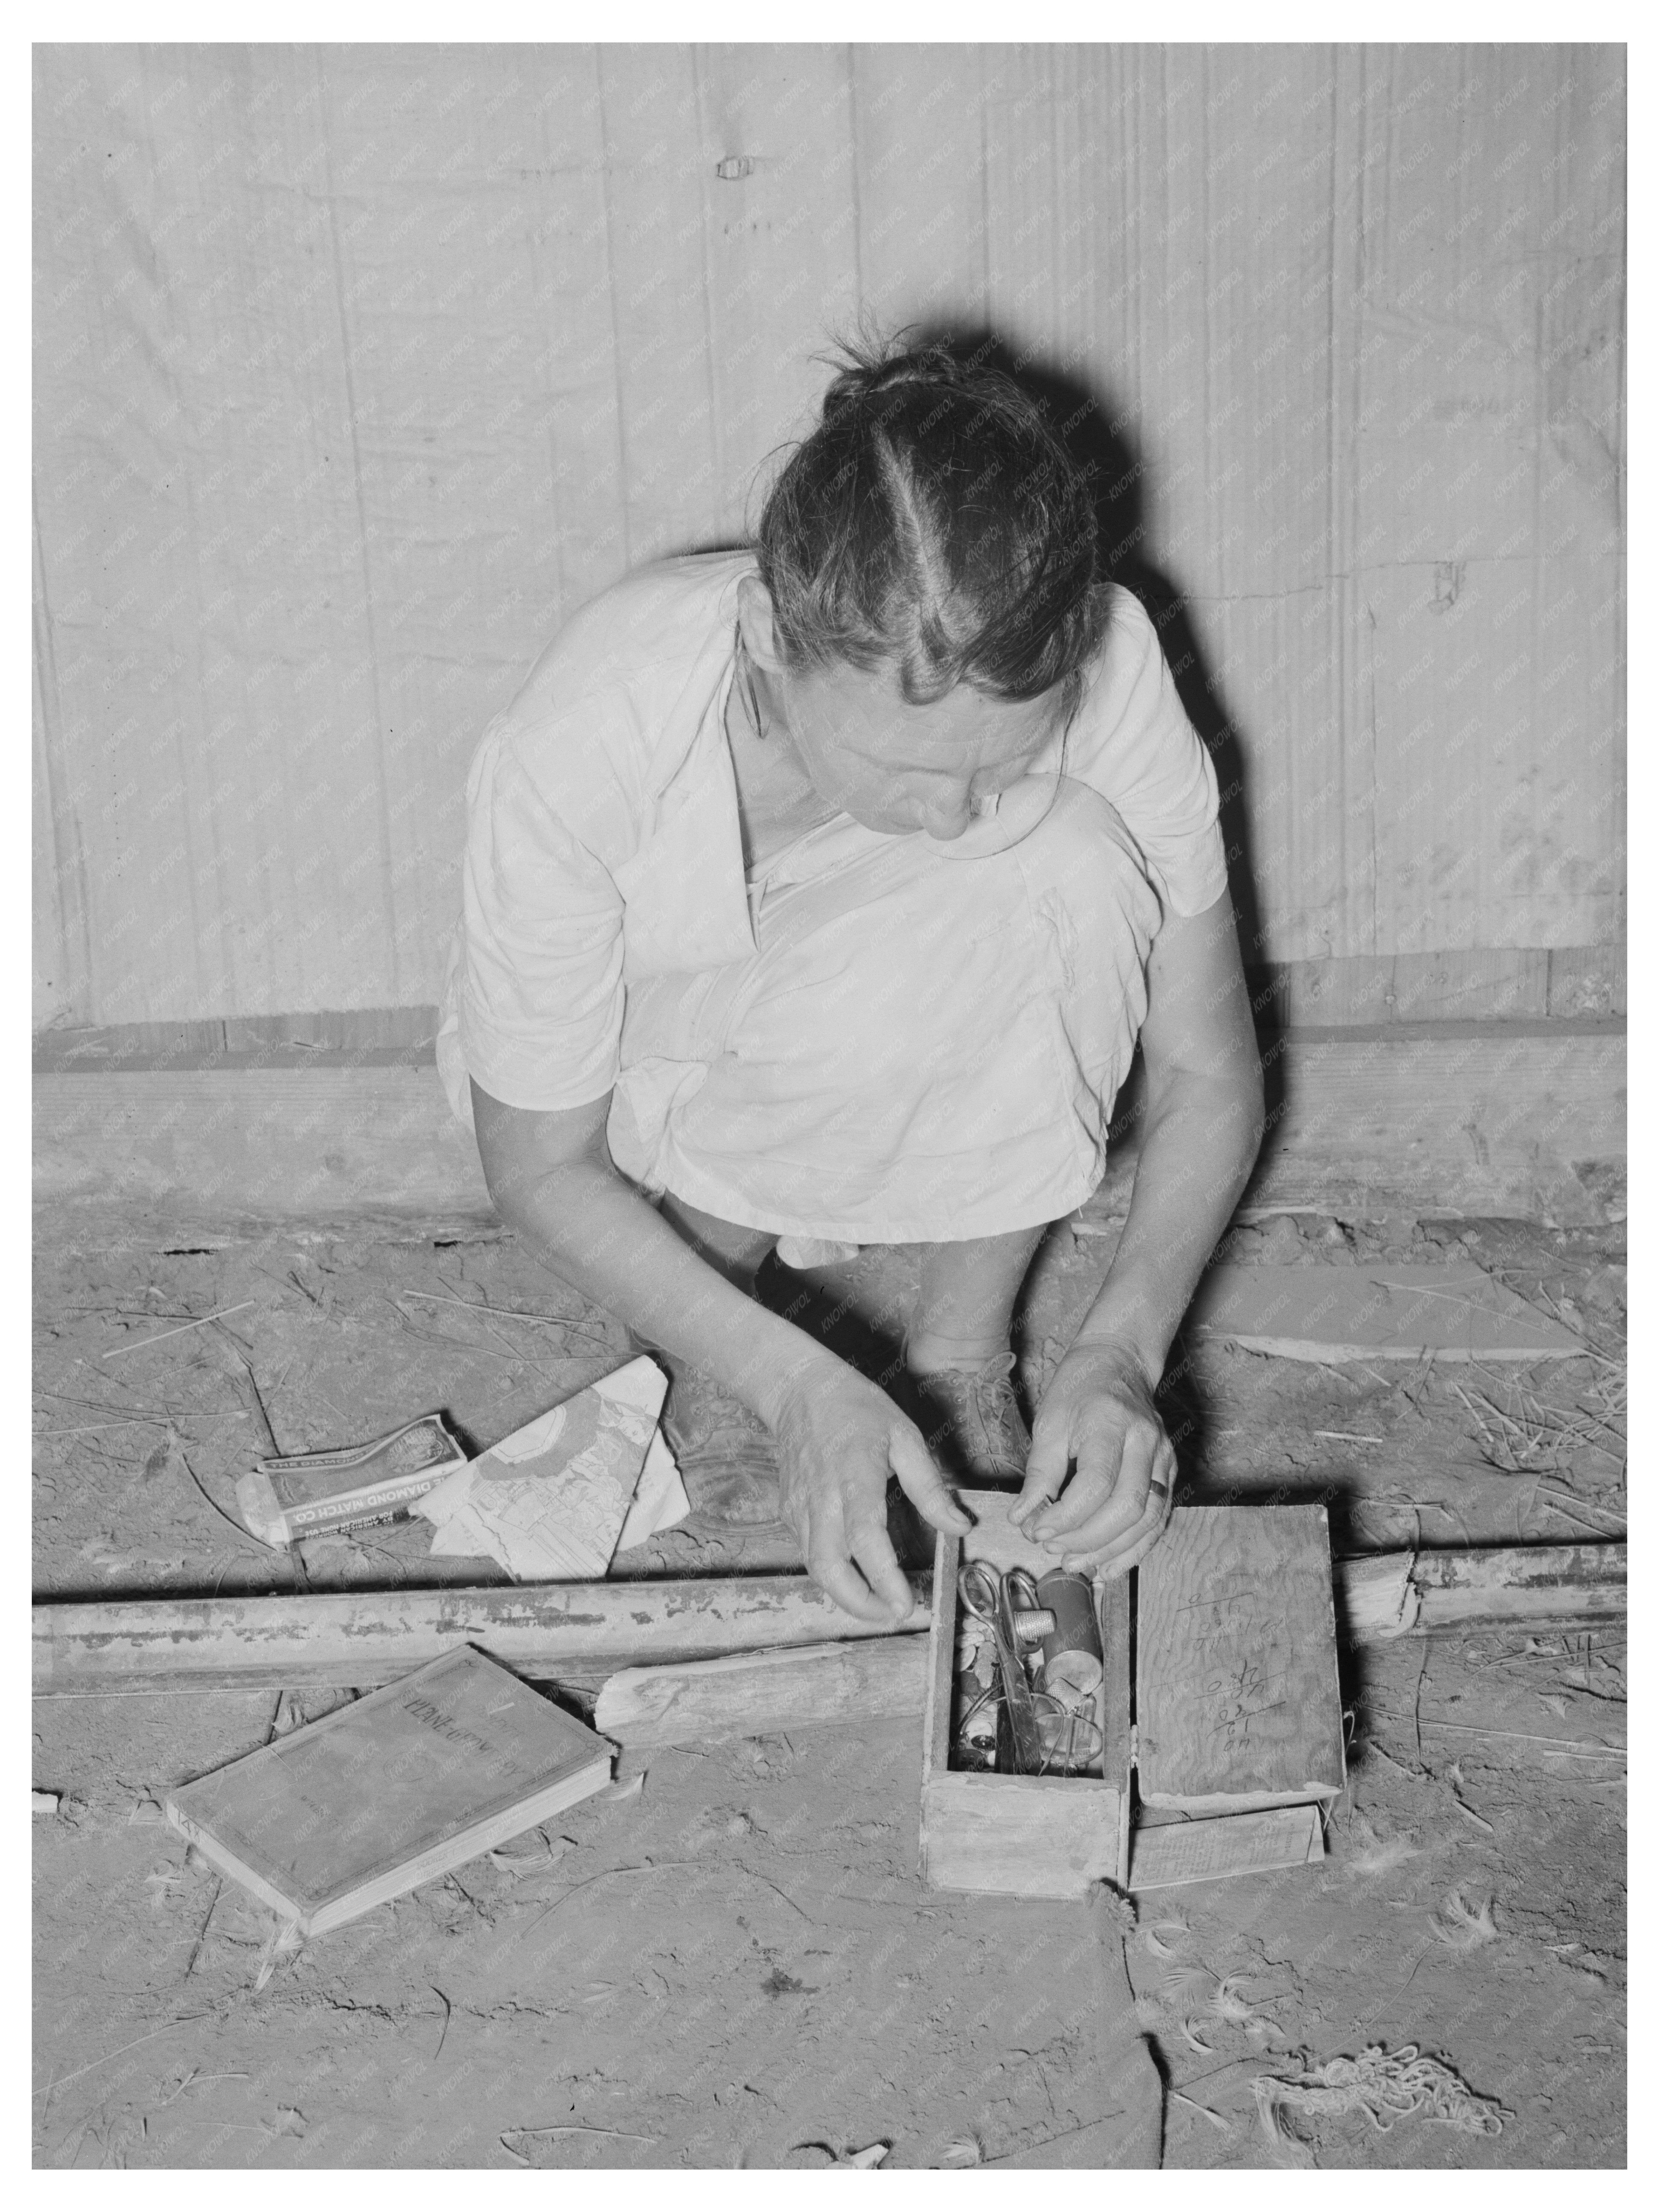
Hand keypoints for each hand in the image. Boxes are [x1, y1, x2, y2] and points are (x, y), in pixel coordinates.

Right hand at [772, 1357, 969, 1623]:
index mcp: (854, 1476)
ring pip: (815, 1567)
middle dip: (859, 1604)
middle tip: (893, 1615)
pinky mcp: (789, 1511)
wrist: (800, 1390)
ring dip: (845, 1596)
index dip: (883, 1578)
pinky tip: (856, 1577)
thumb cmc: (856, 1409)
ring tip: (879, 1605)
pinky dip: (831, 1573)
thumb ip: (930, 1487)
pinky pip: (809, 1553)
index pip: (865, 1538)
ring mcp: (799, 1507)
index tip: (904, 1606)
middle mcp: (821, 1497)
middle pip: (829, 1567)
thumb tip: (958, 1527)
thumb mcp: (904, 1437)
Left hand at [1009, 1336, 1175, 1575]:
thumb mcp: (1049, 1423)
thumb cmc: (1078, 1390)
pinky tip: (1108, 1565)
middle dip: (1087, 1538)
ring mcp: (1164, 1458)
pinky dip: (1135, 1548)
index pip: (1096, 1483)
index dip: (1066, 1516)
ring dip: (1111, 1550)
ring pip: (1148, 1519)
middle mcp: (1146, 1442)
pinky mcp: (1169, 1473)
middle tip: (1052, 1549)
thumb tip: (1023, 1519)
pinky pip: (1158, 1519)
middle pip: (1127, 1507)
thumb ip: (1039, 1474)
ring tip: (1075, 1564)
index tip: (1037, 1530)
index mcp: (1111, 1423)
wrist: (1119, 1364)